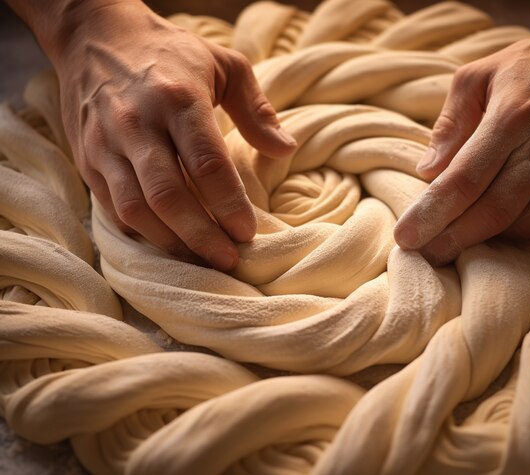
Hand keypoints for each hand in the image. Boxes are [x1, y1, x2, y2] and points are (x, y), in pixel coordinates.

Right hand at [41, 1, 295, 270]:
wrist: (96, 37)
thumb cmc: (171, 54)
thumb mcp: (224, 65)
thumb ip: (257, 109)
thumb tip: (287, 149)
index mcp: (178, 98)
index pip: (207, 164)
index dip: (230, 204)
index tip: (248, 232)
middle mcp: (138, 123)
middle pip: (170, 196)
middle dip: (202, 236)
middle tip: (229, 259)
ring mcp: (107, 144)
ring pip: (137, 209)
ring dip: (171, 243)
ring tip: (201, 261)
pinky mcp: (87, 159)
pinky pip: (112, 208)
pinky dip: (141, 233)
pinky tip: (168, 242)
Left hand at [394, 0, 529, 265]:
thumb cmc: (528, 68)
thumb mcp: (477, 78)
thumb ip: (449, 125)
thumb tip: (427, 172)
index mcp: (513, 117)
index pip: (465, 180)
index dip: (432, 214)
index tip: (406, 237)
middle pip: (494, 212)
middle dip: (453, 240)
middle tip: (426, 254)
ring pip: (523, 226)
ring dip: (487, 239)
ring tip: (458, 238)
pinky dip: (520, 234)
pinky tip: (499, 227)